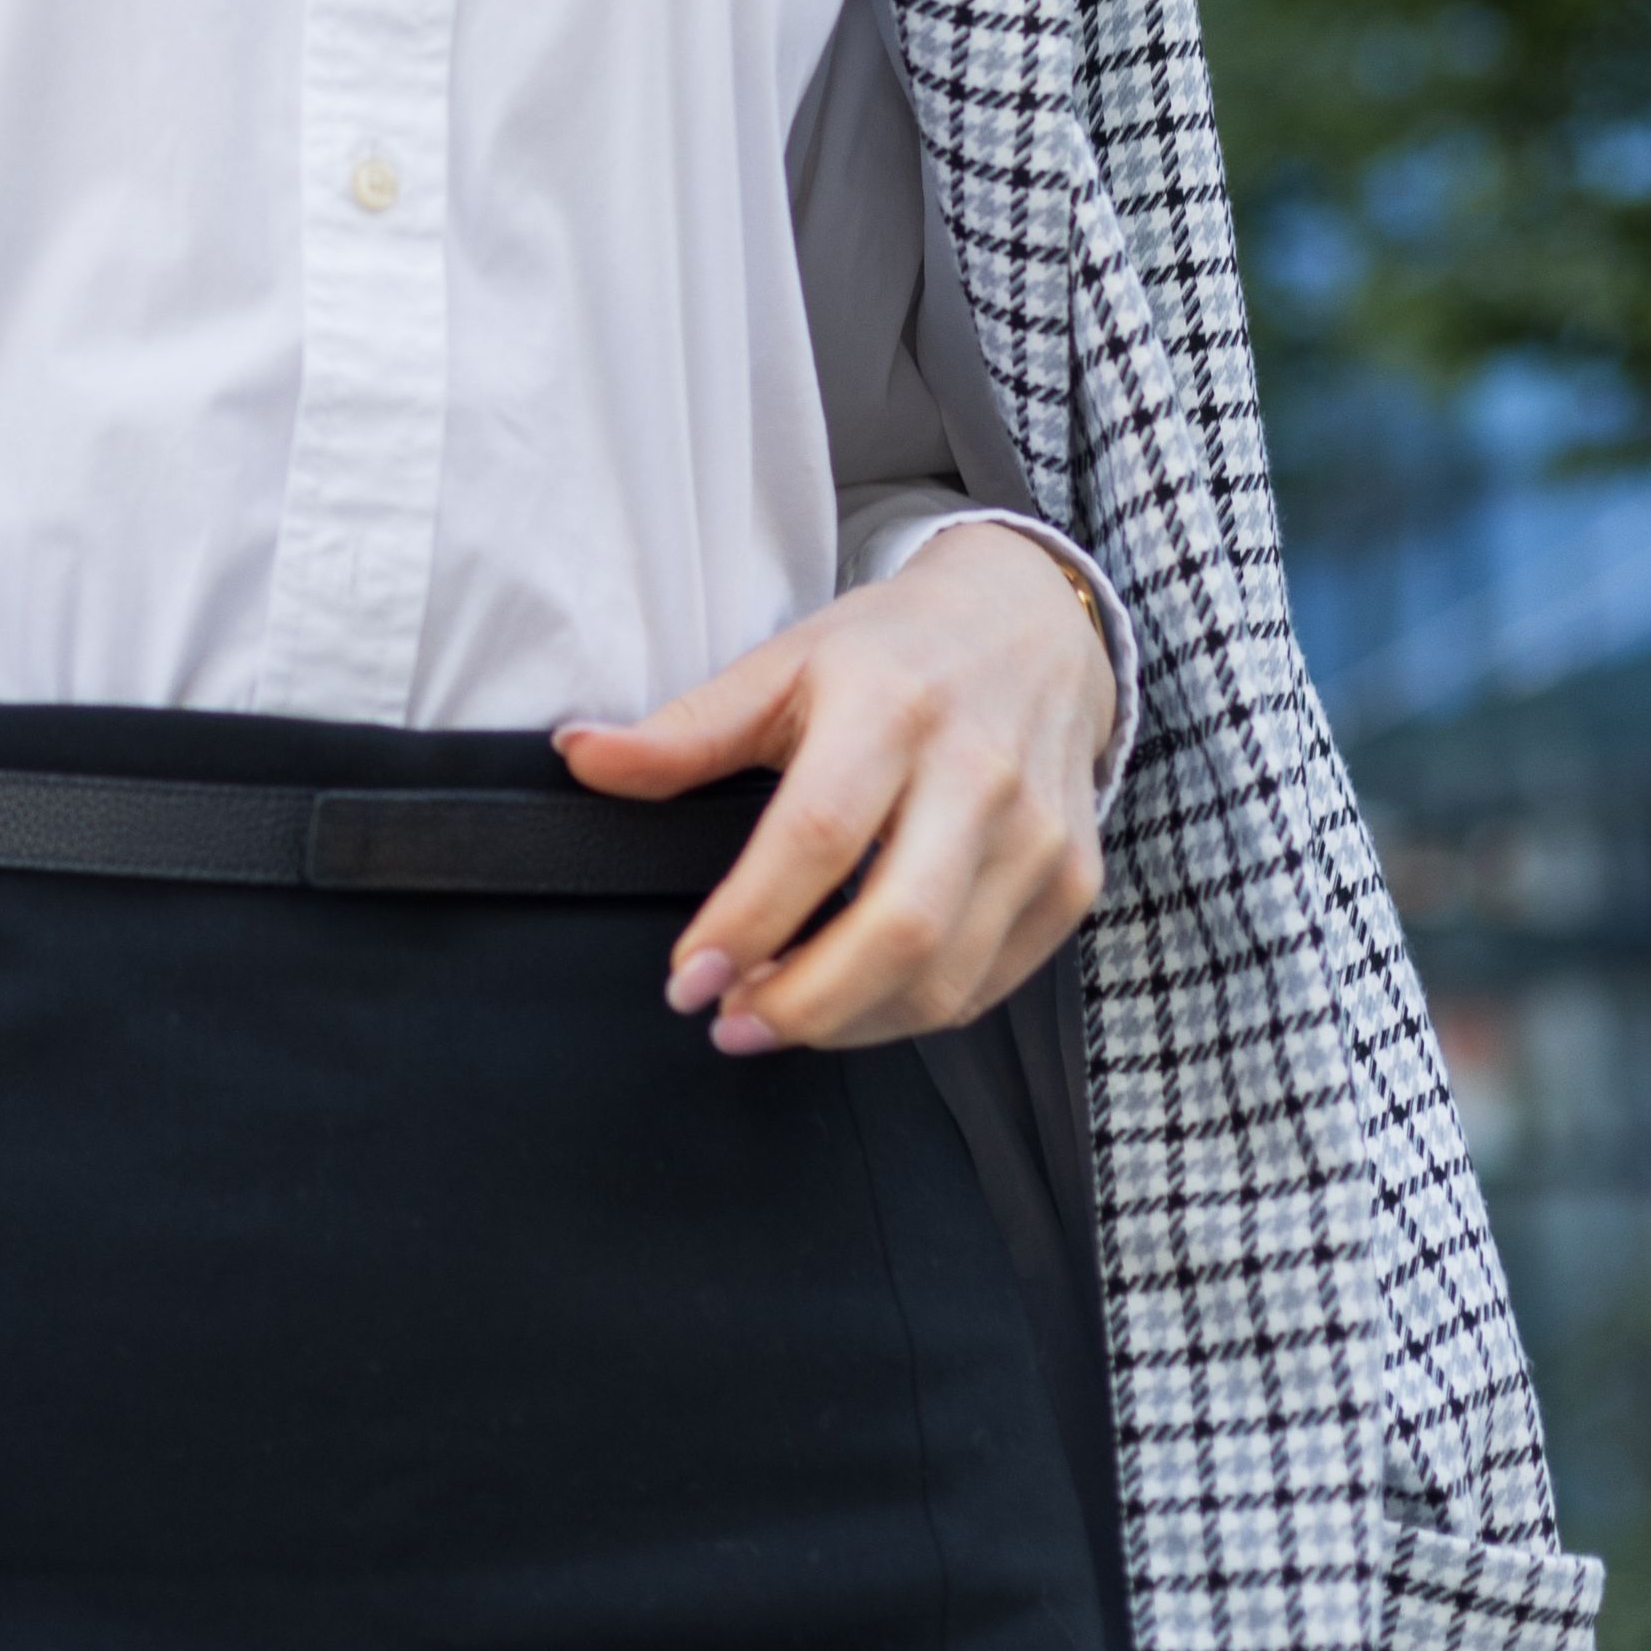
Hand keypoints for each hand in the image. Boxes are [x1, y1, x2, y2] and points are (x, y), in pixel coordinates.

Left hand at [557, 524, 1118, 1056]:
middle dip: (801, 1003)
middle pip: (897, 928)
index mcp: (891, 707)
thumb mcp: (782, 664)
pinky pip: (992, 985)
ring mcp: (1039, 833)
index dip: (745, 921)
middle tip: (730, 1023)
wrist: (1033, 626)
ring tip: (780, 1016)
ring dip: (850, 1024)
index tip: (686, 976)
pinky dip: (914, 1014)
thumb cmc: (891, 651)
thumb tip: (577, 754)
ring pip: (947, 976)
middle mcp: (978, 772)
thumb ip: (683, 730)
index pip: (816, 837)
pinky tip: (857, 1002)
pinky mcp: (1073, 879)